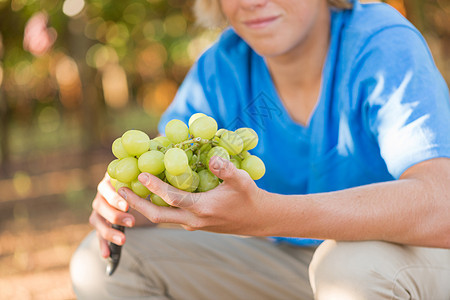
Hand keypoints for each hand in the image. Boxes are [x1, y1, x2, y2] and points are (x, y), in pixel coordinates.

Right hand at [89, 173, 152, 257]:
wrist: (135, 192)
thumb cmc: (141, 183)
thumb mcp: (142, 180)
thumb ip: (143, 179)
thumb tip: (151, 177)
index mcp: (109, 181)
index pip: (106, 188)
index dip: (115, 198)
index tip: (127, 206)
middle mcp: (101, 194)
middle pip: (100, 206)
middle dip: (115, 216)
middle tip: (131, 222)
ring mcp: (99, 209)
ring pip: (98, 221)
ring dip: (109, 232)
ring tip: (123, 240)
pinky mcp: (101, 223)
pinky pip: (99, 234)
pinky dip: (102, 244)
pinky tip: (107, 255)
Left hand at [118, 156, 268, 234]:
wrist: (258, 219)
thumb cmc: (250, 198)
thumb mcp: (242, 180)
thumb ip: (226, 170)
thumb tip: (212, 157)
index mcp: (202, 209)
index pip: (172, 198)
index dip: (155, 186)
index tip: (139, 175)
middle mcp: (193, 220)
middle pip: (157, 216)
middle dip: (136, 204)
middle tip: (119, 190)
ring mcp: (192, 224)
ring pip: (162, 218)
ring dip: (143, 207)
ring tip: (128, 192)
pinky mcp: (194, 224)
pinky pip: (169, 217)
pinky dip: (156, 207)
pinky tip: (149, 196)